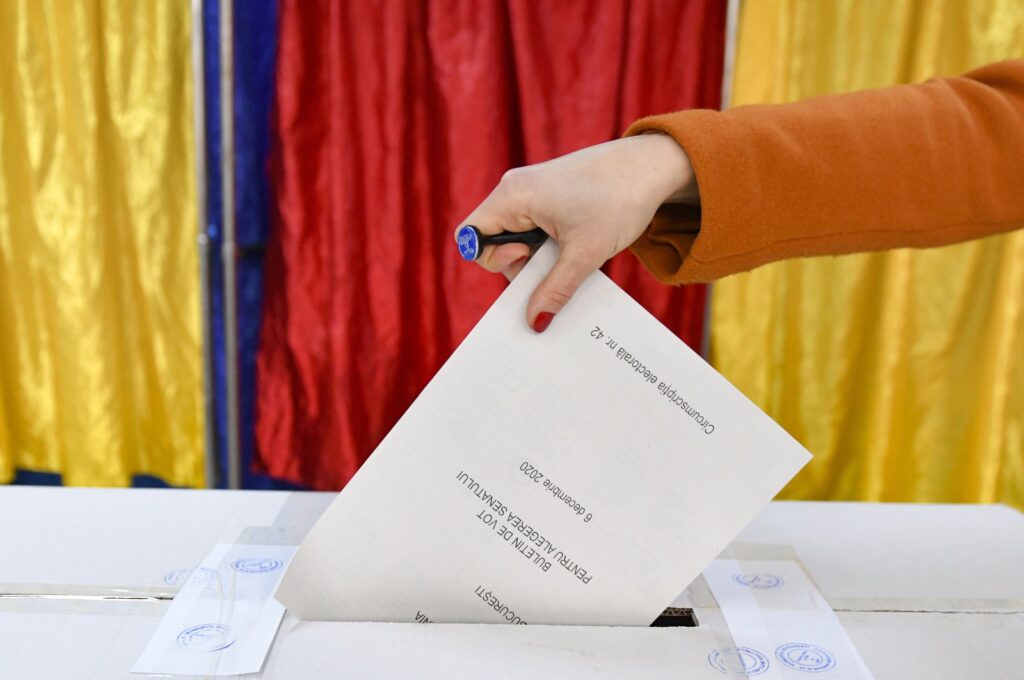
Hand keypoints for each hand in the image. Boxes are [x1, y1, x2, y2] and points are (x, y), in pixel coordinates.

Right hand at [454, 134, 695, 331]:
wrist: (653, 166)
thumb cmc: (619, 200)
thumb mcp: (585, 255)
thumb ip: (553, 291)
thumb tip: (533, 323)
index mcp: (513, 195)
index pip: (471, 236)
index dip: (494, 258)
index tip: (529, 256)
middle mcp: (515, 188)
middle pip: (493, 240)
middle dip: (521, 263)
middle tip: (557, 265)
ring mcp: (532, 190)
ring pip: (516, 236)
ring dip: (539, 256)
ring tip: (574, 253)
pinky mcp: (549, 194)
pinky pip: (534, 228)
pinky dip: (550, 245)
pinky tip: (576, 248)